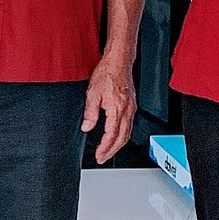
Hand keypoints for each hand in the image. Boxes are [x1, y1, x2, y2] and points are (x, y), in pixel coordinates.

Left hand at [81, 49, 136, 163]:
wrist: (119, 61)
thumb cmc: (107, 73)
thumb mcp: (92, 93)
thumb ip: (90, 113)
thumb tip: (86, 127)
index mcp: (117, 109)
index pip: (111, 135)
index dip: (105, 148)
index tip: (98, 155)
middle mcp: (127, 110)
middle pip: (122, 138)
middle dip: (112, 150)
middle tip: (103, 158)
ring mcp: (131, 108)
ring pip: (127, 133)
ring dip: (118, 145)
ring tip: (109, 151)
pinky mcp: (132, 105)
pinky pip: (129, 125)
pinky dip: (123, 135)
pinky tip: (117, 136)